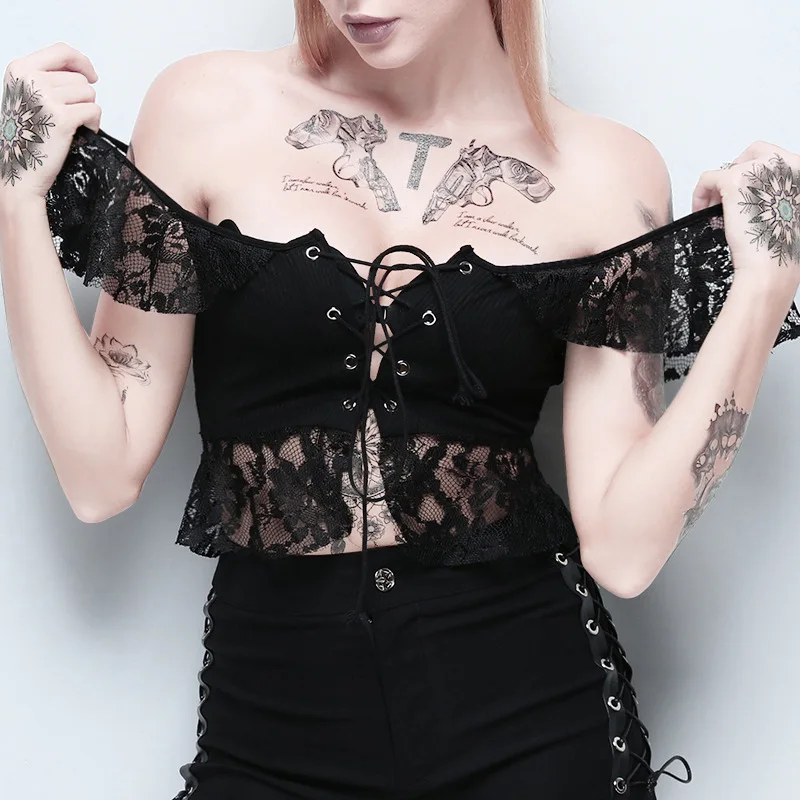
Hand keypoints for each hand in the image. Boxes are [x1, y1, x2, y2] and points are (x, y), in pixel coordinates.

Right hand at [0, 42, 99, 205]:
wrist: (20, 172)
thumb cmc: (27, 137)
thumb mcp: (27, 96)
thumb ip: (46, 78)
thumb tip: (82, 70)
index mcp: (19, 69)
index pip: (61, 50)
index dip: (82, 61)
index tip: (91, 75)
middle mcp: (31, 79)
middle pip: (79, 78)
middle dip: (83, 98)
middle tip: (71, 117)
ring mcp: (46, 98)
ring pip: (89, 94)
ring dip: (88, 111)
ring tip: (74, 126)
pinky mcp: (62, 118)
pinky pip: (94, 111)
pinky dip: (94, 124)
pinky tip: (81, 134)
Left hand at [692, 141, 799, 295]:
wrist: (770, 265)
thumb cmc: (778, 247)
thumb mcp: (786, 210)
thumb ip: (776, 195)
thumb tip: (754, 194)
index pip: (773, 159)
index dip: (754, 174)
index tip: (745, 196)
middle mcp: (785, 163)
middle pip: (752, 153)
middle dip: (736, 172)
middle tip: (726, 198)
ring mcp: (760, 168)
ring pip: (728, 166)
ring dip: (718, 187)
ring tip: (712, 210)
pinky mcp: (734, 179)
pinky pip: (707, 178)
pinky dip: (700, 194)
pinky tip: (700, 211)